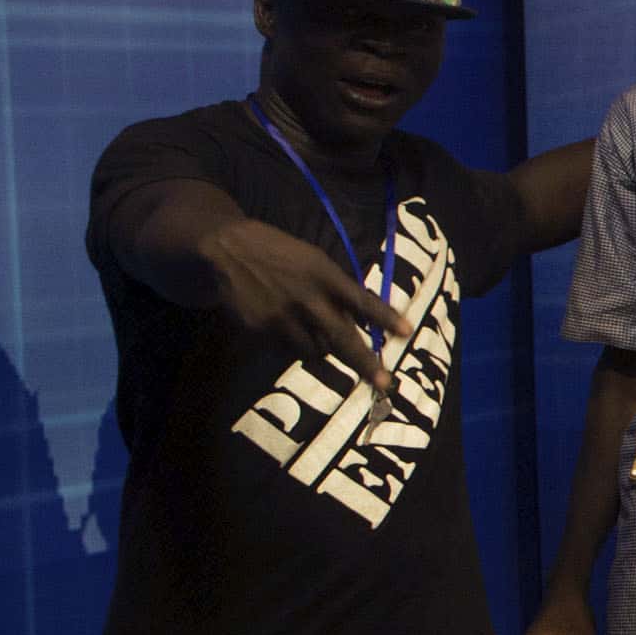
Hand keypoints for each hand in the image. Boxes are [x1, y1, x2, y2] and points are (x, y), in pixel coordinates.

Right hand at [200, 214, 406, 394]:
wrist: (228, 250)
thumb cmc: (282, 255)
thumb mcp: (314, 260)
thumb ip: (337, 288)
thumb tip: (362, 320)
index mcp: (324, 275)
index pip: (361, 300)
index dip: (385, 317)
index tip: (407, 332)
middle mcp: (305, 298)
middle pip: (342, 337)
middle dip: (365, 364)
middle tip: (385, 384)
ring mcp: (281, 316)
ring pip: (315, 351)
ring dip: (324, 350)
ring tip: (314, 331)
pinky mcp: (260, 330)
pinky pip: (288, 350)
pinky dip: (295, 345)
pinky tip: (286, 326)